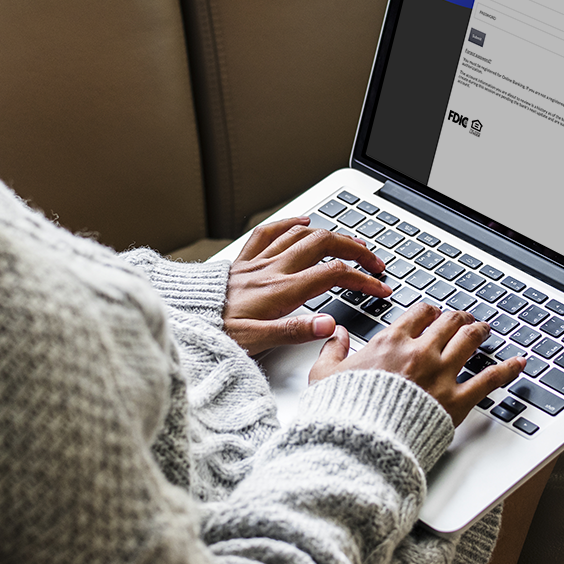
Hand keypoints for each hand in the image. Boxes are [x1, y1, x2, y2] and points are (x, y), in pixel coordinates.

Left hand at [224, 217, 391, 354]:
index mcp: (282, 290)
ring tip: (351, 244)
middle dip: (356, 249)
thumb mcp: (257, 342)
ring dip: (332, 235)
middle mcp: (273, 270)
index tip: (381, 289)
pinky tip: (303, 221)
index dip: (364, 279)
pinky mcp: (243, 261)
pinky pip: (269, 232)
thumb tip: (329, 325)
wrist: (182, 320)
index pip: (334, 275)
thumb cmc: (215, 333)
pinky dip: (291, 223)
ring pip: (303, 234)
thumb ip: (295, 331)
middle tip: (376, 262)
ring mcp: (258, 262)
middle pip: (325, 245)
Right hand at [308, 303, 525, 425]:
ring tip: (486, 329)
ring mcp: (441, 374)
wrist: (361, 441)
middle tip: (463, 319)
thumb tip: (335, 335)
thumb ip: (332, 351)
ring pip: (469, 341)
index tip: (432, 314)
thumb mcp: (323, 376)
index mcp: (390, 342)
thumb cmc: (343, 411)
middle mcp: (420, 352)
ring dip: (480, 331)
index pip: (418, 314)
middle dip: (457, 318)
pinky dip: (507, 369)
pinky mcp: (456, 400)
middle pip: (448, 323)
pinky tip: (519, 362)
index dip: (429, 312)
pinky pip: (489, 379)